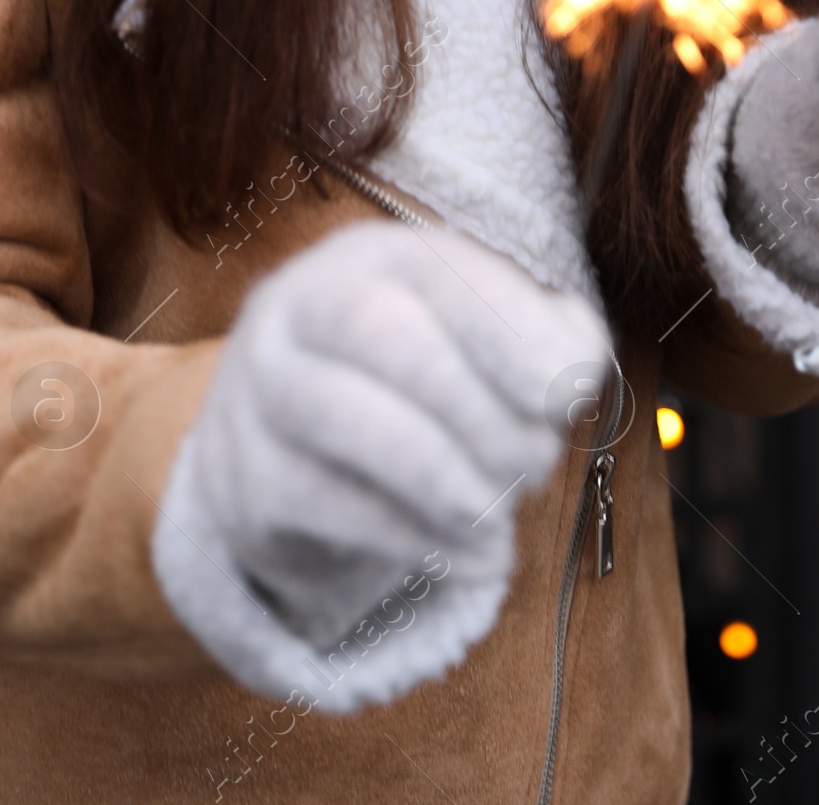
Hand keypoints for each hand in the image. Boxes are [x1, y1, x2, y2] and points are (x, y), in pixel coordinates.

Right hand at [167, 220, 607, 651]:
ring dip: (443, 477)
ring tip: (502, 516)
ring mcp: (260, 390)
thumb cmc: (418, 388)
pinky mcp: (247, 480)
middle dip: (477, 407)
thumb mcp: (482, 342)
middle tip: (536, 464)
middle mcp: (299, 304)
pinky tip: (477, 560)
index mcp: (371, 258)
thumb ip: (547, 341)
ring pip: (343, 416)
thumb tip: (571, 373)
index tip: (568, 394)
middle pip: (381, 331)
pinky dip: (416, 539)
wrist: (288, 452)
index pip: (435, 271)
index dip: (508, 330)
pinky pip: (326, 505)